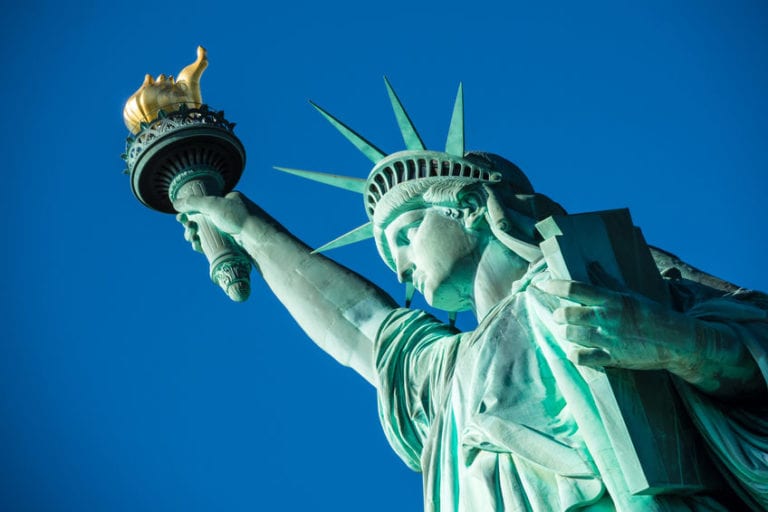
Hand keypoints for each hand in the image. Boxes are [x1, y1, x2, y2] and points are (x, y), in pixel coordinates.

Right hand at [174, 191, 253, 251]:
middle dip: (191, 227)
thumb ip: (194, 202)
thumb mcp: (214, 205)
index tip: (181, 220)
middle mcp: (230, 214)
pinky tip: (198, 247)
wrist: (257, 238)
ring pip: (207, 233)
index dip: (190, 213)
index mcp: (229, 200)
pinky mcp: (231, 243)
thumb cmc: (238, 217)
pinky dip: (203, 245)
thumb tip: (175, 203)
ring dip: (195, 236)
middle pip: (203, 220)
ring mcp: (231, 229)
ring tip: (193, 240)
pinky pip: (213, 244)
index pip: (204, 205)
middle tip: (189, 231)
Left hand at [532, 279, 757, 395]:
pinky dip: (574, 354)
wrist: (677, 341)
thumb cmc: (651, 314)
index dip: (554, 285)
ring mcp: (609, 340)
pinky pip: (581, 358)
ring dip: (565, 333)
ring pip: (571, 335)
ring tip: (567, 331)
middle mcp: (608, 318)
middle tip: (559, 316)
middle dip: (558, 315)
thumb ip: (606, 280)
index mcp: (612, 299)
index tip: (542, 284)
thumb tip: (591, 264)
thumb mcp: (630, 294)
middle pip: (567, 314)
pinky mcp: (613, 358)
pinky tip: (576, 350)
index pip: (575, 288)